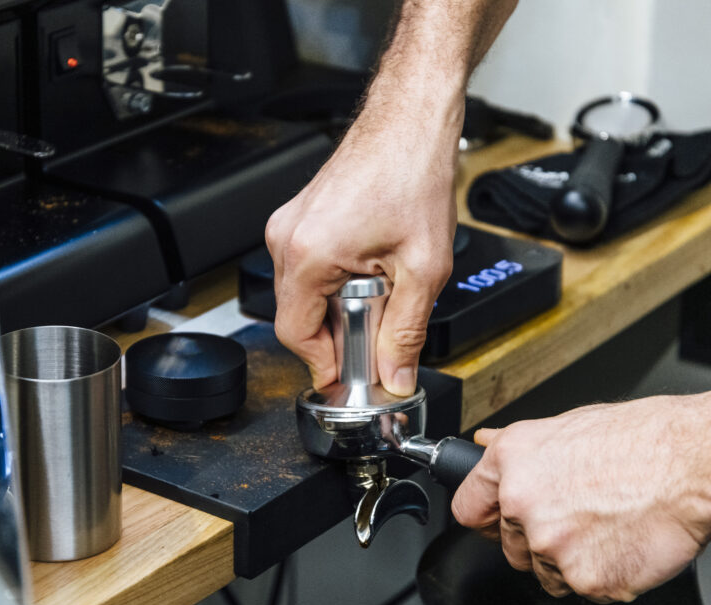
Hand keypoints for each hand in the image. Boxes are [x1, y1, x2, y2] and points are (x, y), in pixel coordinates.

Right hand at [265, 114, 457, 394]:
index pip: (295, 335)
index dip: (324, 364)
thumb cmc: (413, 172)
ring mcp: (290, 223)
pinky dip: (337, 280)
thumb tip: (396, 374)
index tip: (349, 378)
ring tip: (383, 291)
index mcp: (307, 253)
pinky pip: (310, 265)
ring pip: (305, 292)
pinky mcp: (301, 216)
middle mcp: (287, 237)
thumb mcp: (423, 268)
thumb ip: (407, 331)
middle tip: (379, 337)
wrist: (412, 120)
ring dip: (340, 305)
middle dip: (338, 334)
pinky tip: (373, 269)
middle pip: (298, 315)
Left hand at [451, 396, 710, 602]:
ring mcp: (552, 545)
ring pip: (547, 572)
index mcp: (512, 462)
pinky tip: (626, 542)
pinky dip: (607, 575)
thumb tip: (484, 445)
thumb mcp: (568, 425)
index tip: (496, 522)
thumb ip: (519, 448)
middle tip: (580, 518)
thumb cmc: (643, 439)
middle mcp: (522, 503)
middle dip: (538, 540)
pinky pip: (585, 590)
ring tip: (609, 526)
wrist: (694, 463)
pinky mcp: (585, 579)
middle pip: (510, 547)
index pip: (468, 507)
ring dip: (572, 561)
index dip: (485, 517)